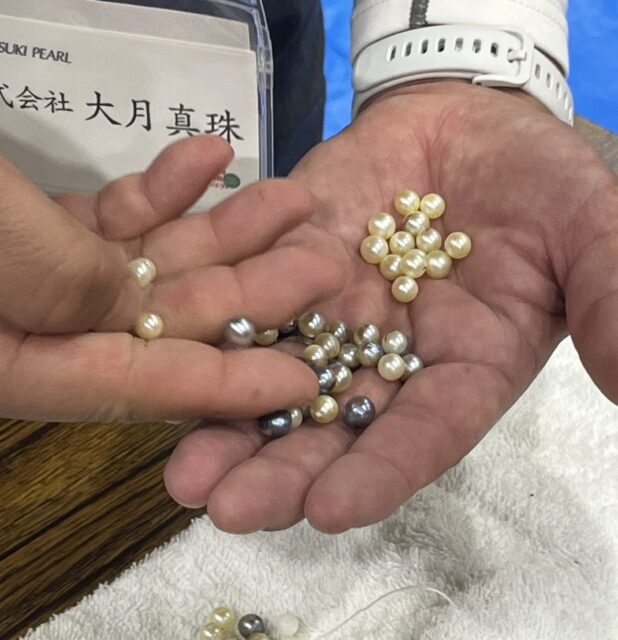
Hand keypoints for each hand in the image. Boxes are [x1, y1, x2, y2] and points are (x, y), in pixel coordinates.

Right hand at [0, 136, 338, 421]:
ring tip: (295, 202)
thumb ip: (71, 285)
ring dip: (226, 230)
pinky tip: (211, 154)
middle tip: (326, 266)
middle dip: (252, 293)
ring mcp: (45, 275)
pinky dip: (163, 188)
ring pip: (154, 261)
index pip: (143, 385)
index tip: (306, 382)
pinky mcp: (43, 225)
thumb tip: (145, 310)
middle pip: (166, 320)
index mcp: (21, 367)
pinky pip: (117, 214)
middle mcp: (41, 333)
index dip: (231, 386)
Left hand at [164, 81, 617, 532]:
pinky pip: (252, 306)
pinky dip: (218, 339)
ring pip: (280, 381)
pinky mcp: (291, 268)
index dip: (383, 472)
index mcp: (463, 368)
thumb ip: (614, 298)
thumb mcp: (590, 233)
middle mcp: (391, 358)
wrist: (470, 124)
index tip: (333, 511)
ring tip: (184, 474)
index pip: (424, 434)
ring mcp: (334, 314)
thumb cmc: (539, 181)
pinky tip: (174, 368)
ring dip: (230, 424)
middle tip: (228, 510)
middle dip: (284, 470)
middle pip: (337, 426)